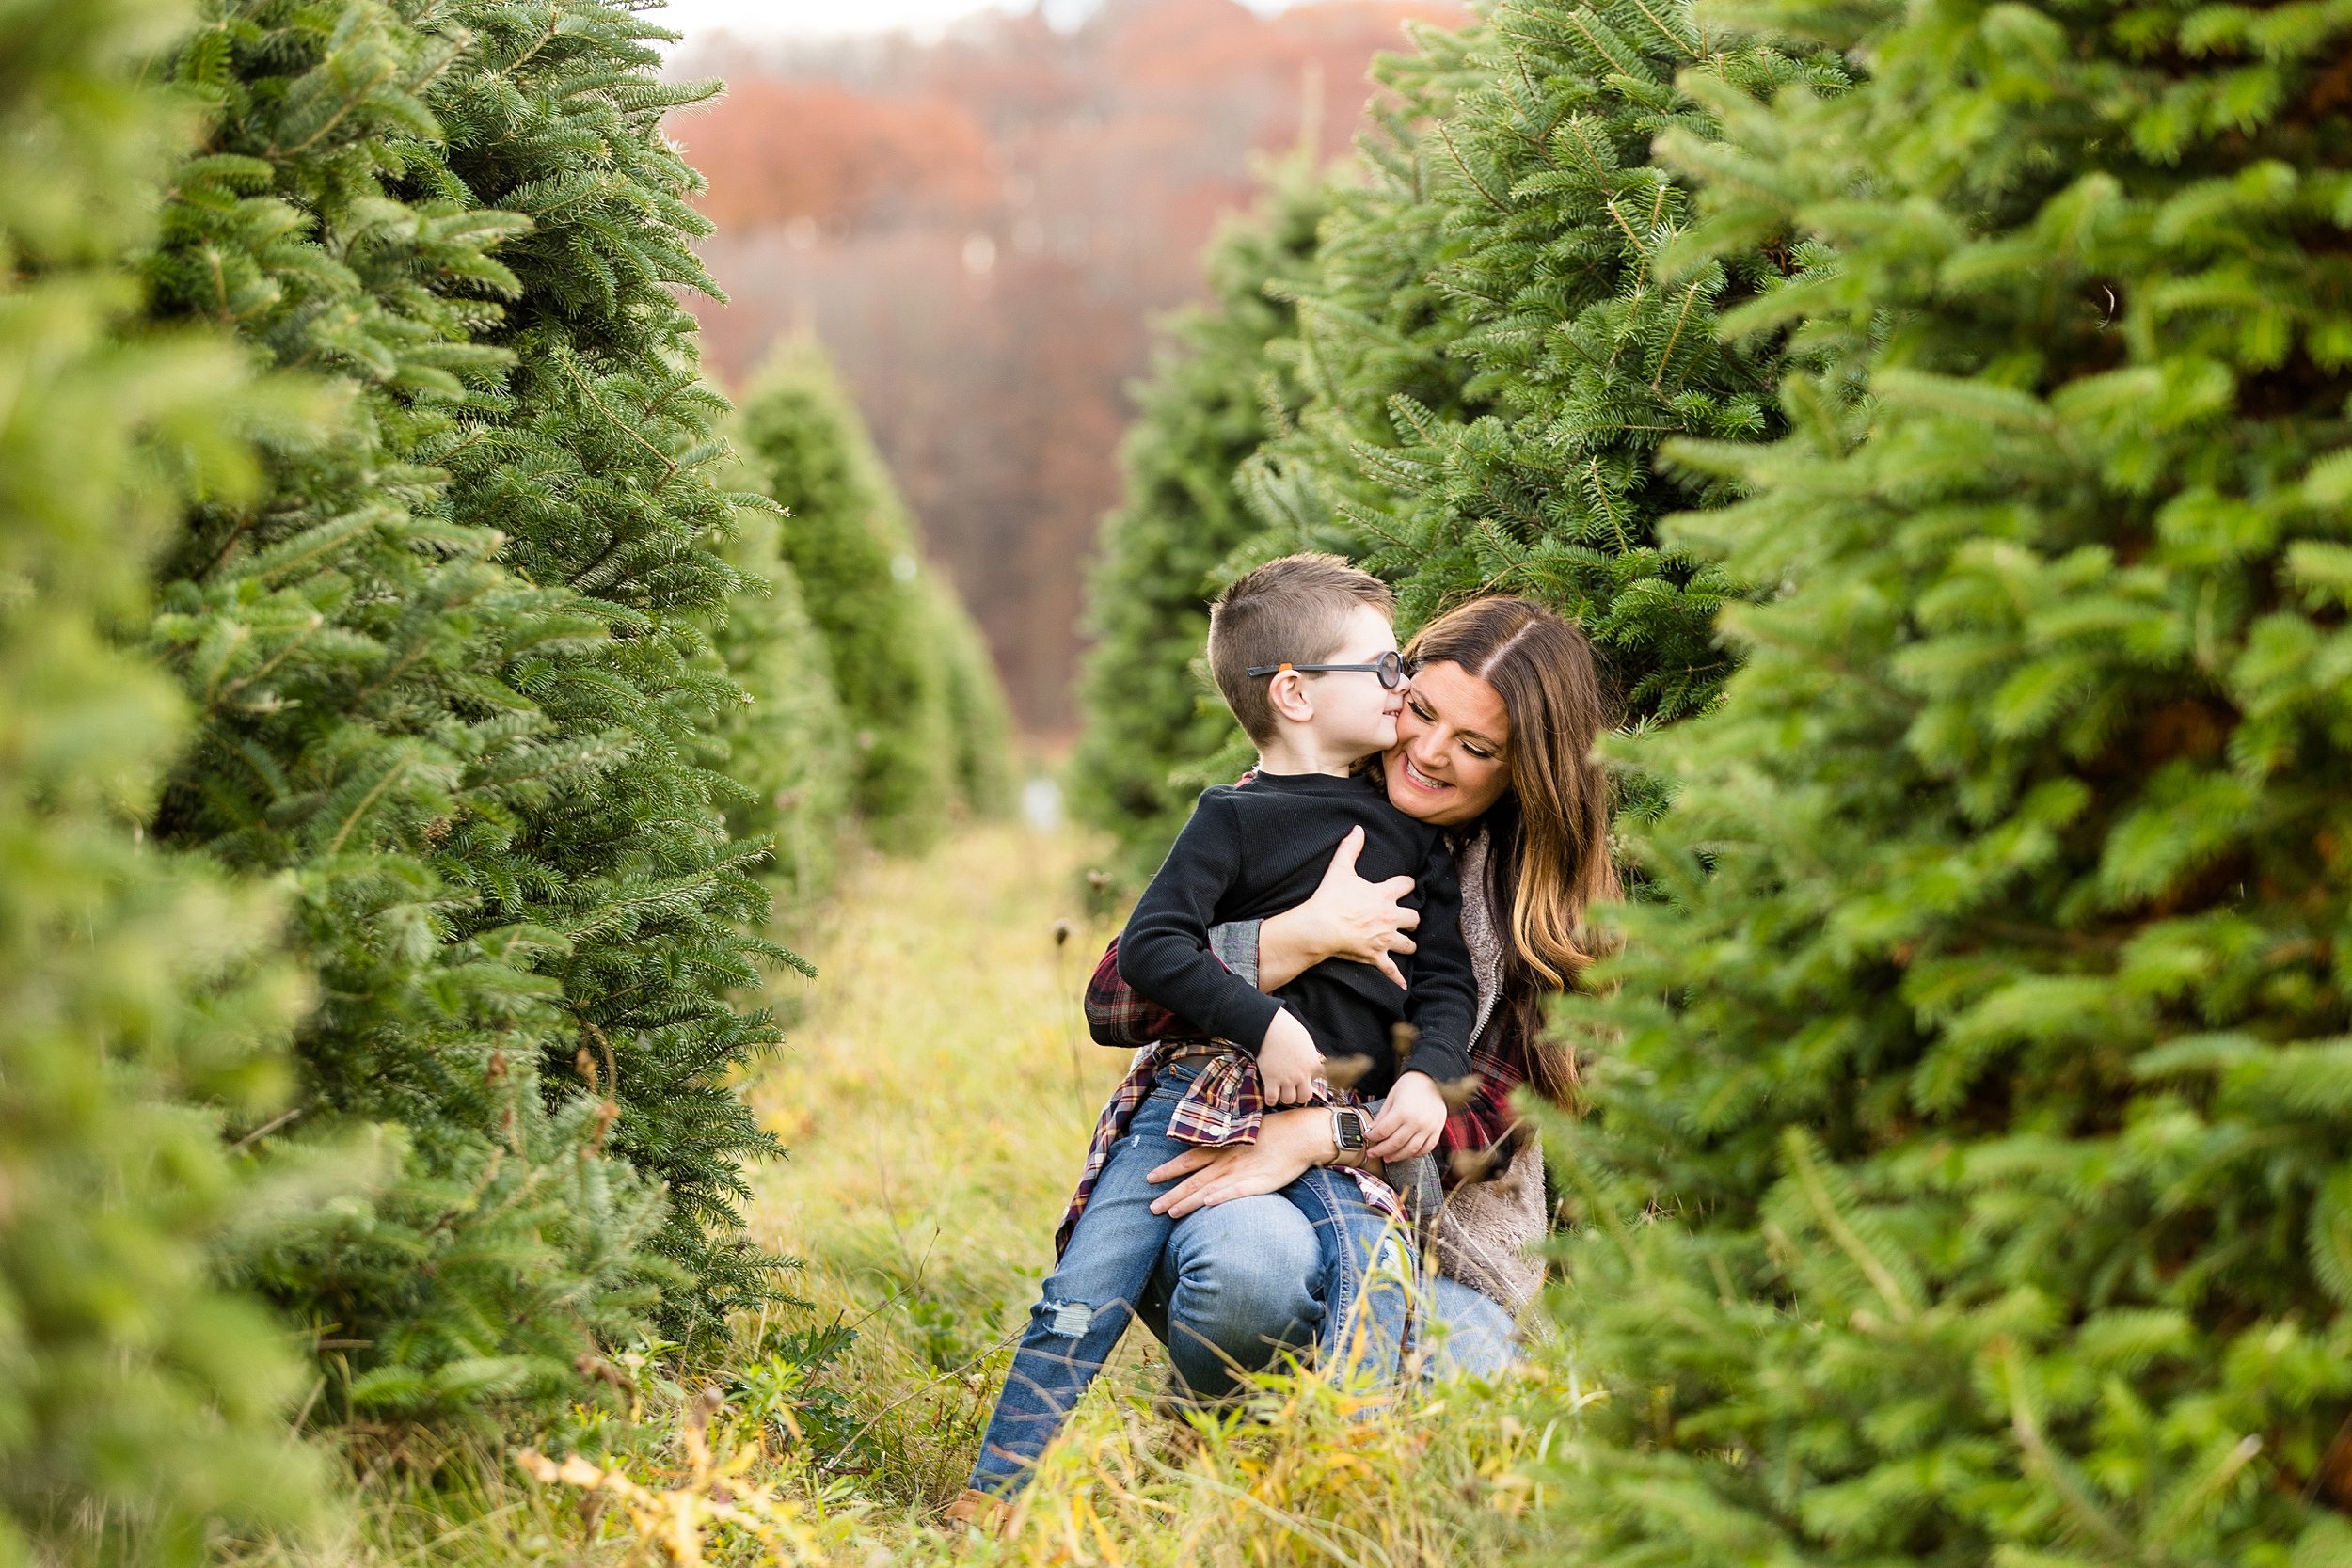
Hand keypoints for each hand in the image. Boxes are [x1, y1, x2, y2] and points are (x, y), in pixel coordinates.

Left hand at [1147, 1108, 1333, 1216]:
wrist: (1300, 1134)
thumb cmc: (1272, 1132)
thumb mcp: (1242, 1132)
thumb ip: (1223, 1143)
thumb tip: (1205, 1151)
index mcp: (1222, 1148)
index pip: (1189, 1160)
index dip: (1169, 1169)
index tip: (1150, 1178)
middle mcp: (1227, 1160)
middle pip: (1193, 1179)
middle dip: (1171, 1194)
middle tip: (1151, 1208)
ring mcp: (1242, 1172)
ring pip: (1209, 1189)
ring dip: (1189, 1201)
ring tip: (1170, 1213)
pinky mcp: (1260, 1182)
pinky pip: (1238, 1191)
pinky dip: (1223, 1197)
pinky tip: (1209, 1205)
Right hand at [1256, 1009, 1320, 1106]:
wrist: (1270, 1027)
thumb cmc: (1287, 1029)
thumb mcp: (1306, 1042)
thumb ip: (1309, 1055)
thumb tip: (1308, 1060)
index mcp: (1312, 1064)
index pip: (1318, 1079)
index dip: (1309, 1077)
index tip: (1303, 1074)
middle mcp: (1302, 1075)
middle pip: (1305, 1097)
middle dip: (1299, 1095)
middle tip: (1292, 1089)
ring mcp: (1286, 1079)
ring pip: (1289, 1100)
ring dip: (1284, 1097)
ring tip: (1279, 1090)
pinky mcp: (1271, 1080)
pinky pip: (1271, 1099)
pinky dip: (1270, 1099)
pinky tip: (1269, 1093)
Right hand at [1258, 827, 1417, 989]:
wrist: (1321, 926)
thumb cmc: (1330, 898)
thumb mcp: (1340, 869)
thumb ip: (1351, 848)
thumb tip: (1358, 829)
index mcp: (1385, 894)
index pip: (1407, 885)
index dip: (1406, 885)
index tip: (1404, 886)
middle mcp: (1391, 917)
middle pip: (1414, 917)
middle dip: (1411, 918)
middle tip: (1405, 918)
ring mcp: (1385, 939)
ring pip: (1409, 944)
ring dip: (1408, 943)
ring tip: (1404, 943)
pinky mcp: (1376, 956)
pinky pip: (1391, 970)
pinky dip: (1397, 978)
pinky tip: (1403, 985)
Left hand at [1366, 1070, 1445, 1161]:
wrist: (1433, 1078)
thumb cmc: (1411, 1085)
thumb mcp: (1392, 1096)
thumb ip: (1382, 1116)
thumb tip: (1372, 1130)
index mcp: (1402, 1111)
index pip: (1383, 1131)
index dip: (1372, 1137)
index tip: (1367, 1137)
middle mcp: (1416, 1122)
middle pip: (1395, 1144)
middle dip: (1381, 1151)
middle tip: (1372, 1153)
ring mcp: (1428, 1128)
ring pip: (1410, 1150)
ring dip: (1397, 1156)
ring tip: (1387, 1157)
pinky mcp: (1437, 1130)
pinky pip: (1426, 1148)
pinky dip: (1416, 1154)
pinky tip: (1407, 1154)